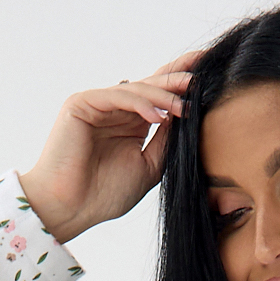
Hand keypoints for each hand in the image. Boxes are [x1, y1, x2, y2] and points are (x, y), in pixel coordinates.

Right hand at [18, 53, 196, 245]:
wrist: (72, 209)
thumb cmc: (105, 194)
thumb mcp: (150, 165)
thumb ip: (166, 140)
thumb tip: (187, 114)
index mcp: (131, 124)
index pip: (159, 97)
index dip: (180, 84)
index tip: (207, 72)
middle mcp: (116, 111)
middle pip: (150, 85)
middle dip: (177, 78)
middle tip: (201, 72)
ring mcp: (98, 105)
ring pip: (137, 89)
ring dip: (163, 95)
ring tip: (184, 107)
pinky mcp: (81, 103)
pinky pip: (117, 96)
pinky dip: (140, 103)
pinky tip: (159, 116)